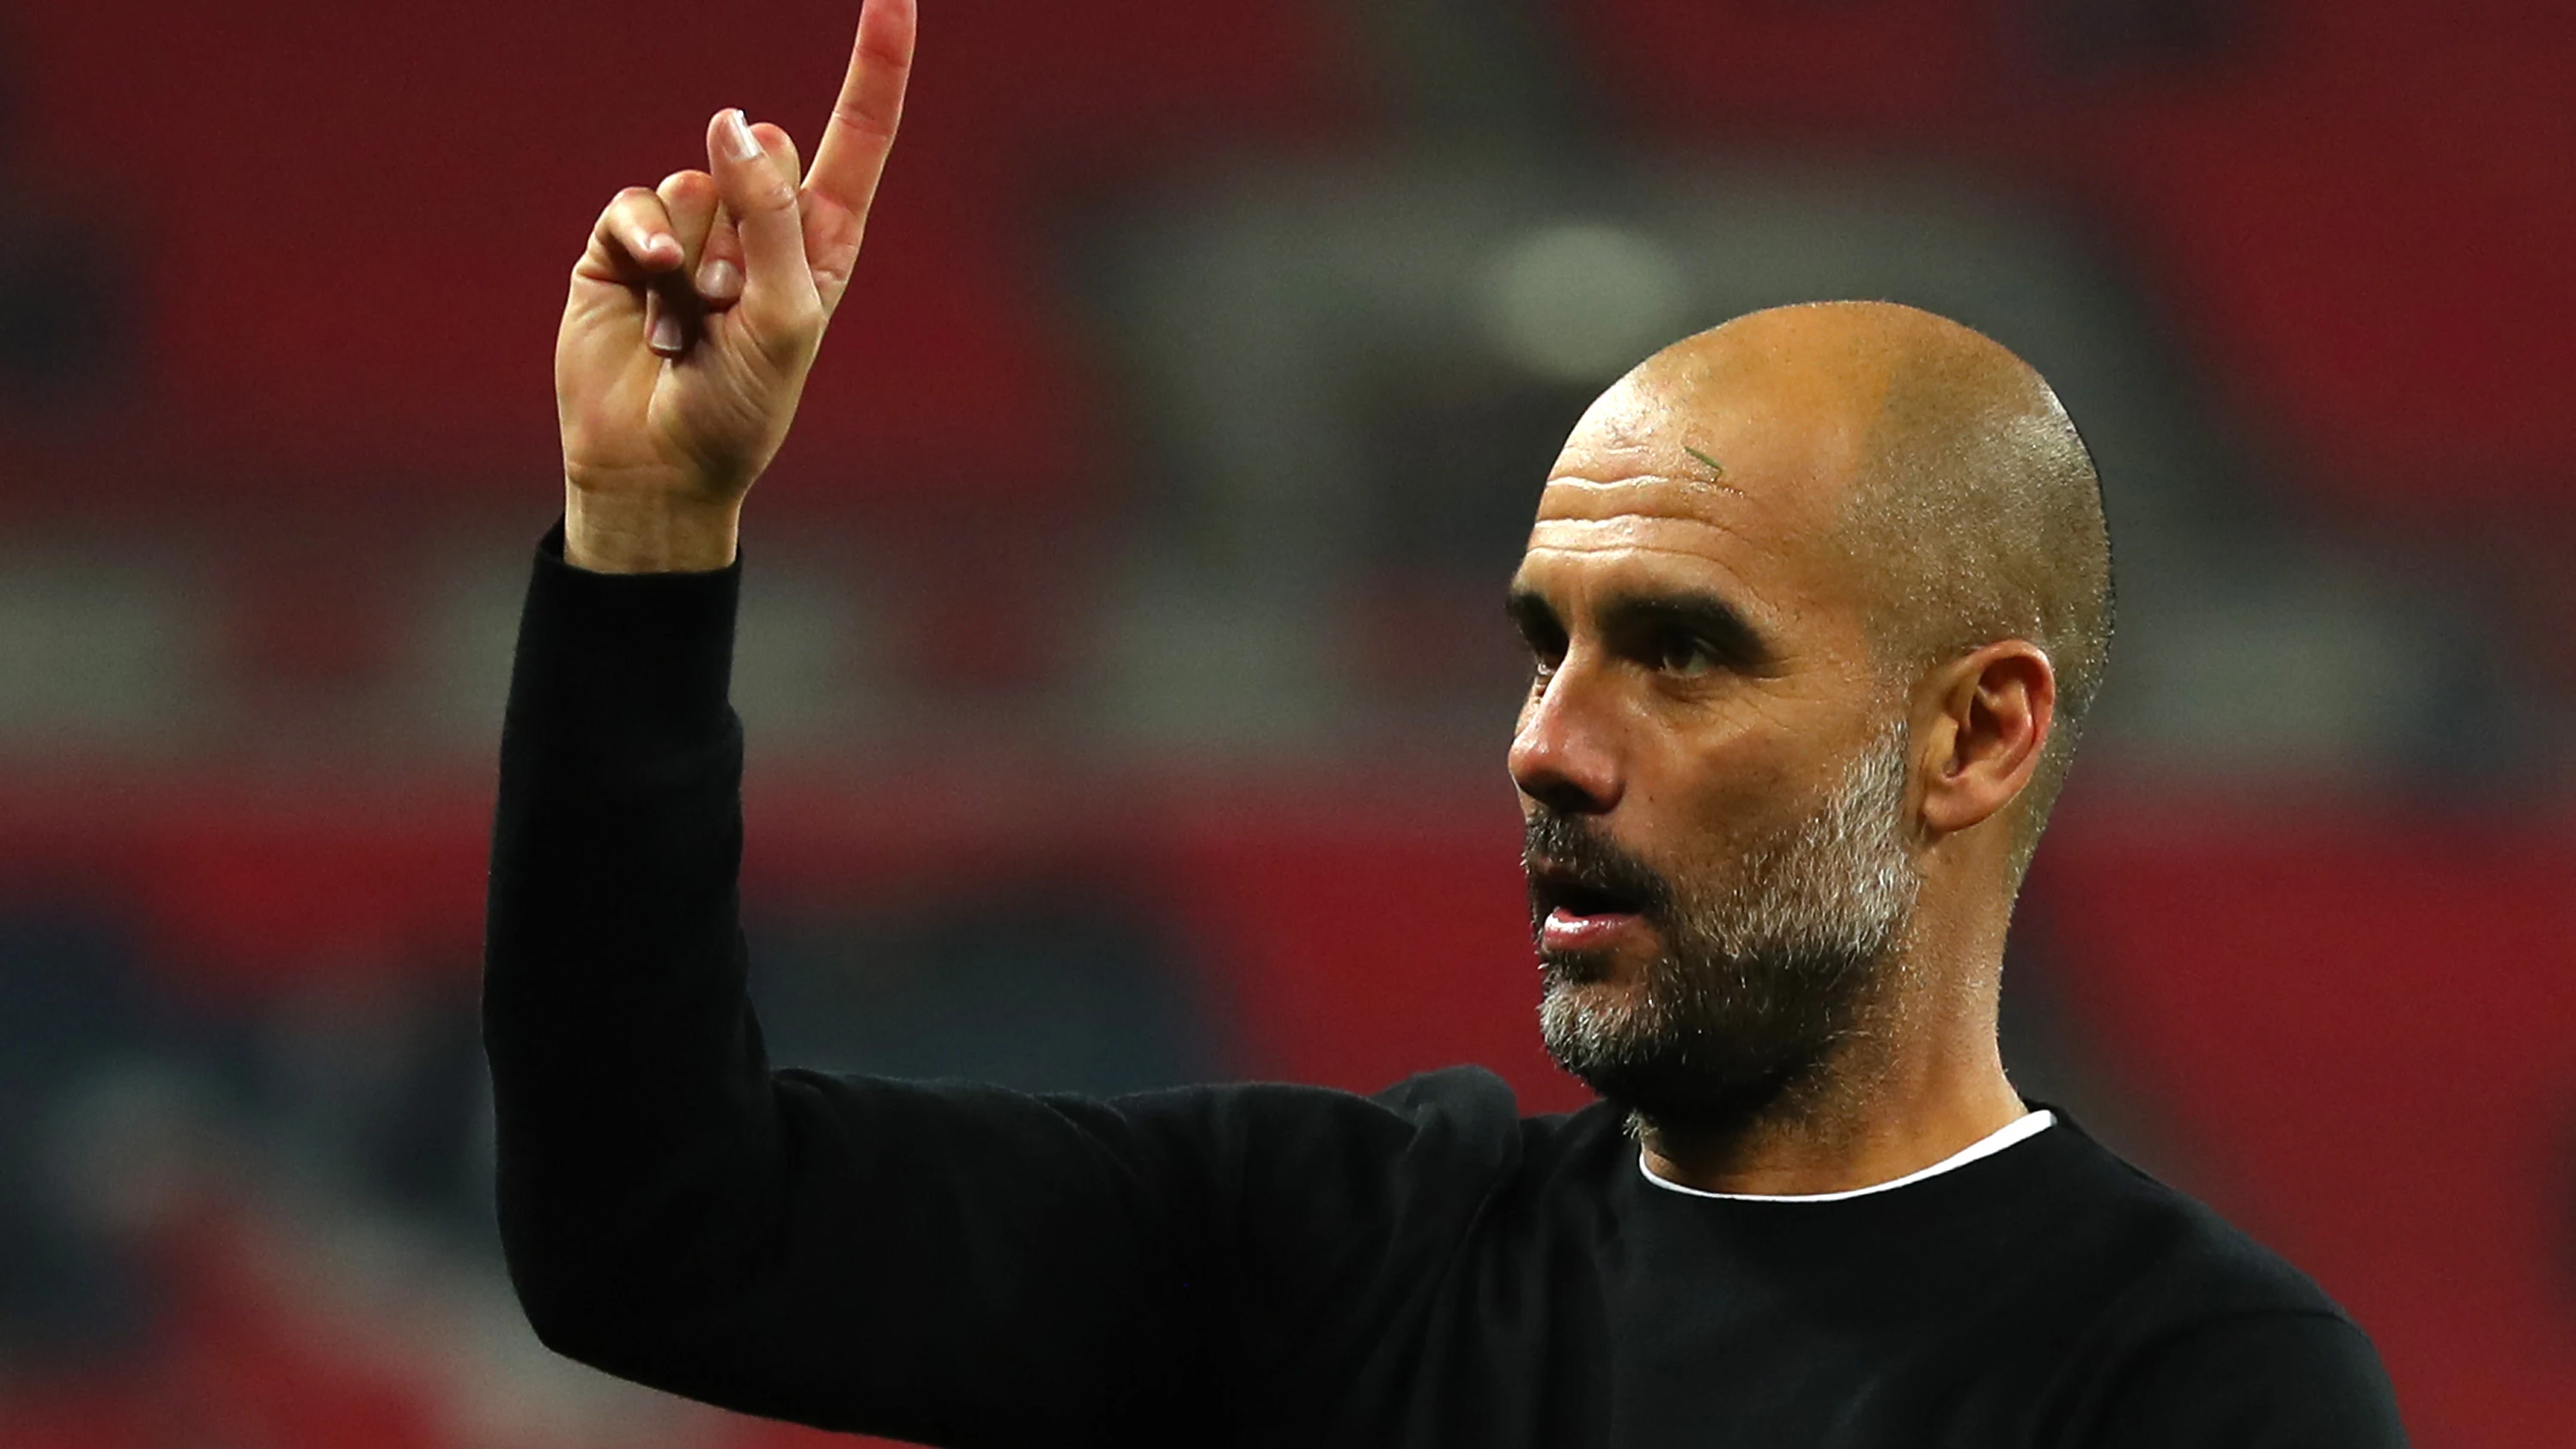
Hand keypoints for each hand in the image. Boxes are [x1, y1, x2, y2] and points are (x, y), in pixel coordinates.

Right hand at [555, 0, 915, 571]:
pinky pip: (637, 200)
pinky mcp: (624, 240)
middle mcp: (760, 223)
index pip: (858, 136)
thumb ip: (770, 216)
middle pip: (765, 146)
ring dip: (695, 259)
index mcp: (823, 242)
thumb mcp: (784, 319)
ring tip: (693, 324)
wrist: (657, 467)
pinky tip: (651, 302)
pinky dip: (644, 248)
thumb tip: (734, 119)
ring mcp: (691, 228)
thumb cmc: (740, 410)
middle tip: (734, 306)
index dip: (876, 63)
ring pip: (697, 177)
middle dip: (749, 224)